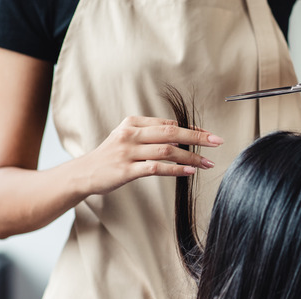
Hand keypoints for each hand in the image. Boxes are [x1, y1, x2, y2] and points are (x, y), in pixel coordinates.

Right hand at [80, 116, 223, 194]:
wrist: (84, 173)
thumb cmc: (110, 156)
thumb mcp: (127, 138)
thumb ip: (150, 134)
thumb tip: (179, 135)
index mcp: (133, 123)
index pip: (169, 124)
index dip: (192, 129)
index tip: (209, 136)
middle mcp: (131, 134)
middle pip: (171, 133)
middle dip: (197, 137)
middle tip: (217, 142)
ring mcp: (128, 152)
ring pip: (167, 151)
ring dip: (190, 157)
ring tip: (207, 163)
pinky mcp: (126, 170)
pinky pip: (156, 168)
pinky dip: (175, 169)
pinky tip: (189, 172)